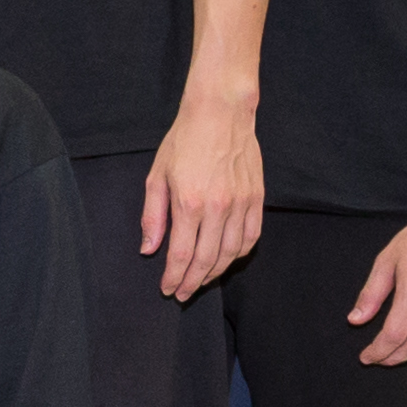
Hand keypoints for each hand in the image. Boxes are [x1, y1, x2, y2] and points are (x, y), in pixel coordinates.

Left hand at [138, 90, 264, 301]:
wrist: (220, 113)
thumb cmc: (184, 141)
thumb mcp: (157, 176)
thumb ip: (153, 216)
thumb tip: (149, 249)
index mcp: (189, 203)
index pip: (181, 255)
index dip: (174, 278)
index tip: (168, 289)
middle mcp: (218, 207)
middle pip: (207, 260)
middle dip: (193, 282)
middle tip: (183, 293)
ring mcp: (241, 203)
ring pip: (232, 252)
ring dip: (217, 272)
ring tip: (202, 280)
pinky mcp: (257, 197)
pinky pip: (252, 236)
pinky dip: (240, 254)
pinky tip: (227, 259)